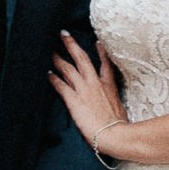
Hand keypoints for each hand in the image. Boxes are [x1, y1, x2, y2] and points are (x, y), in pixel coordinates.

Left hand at [48, 31, 124, 152]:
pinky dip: (53, 78)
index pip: (106, 64)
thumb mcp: (121, 111)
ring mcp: (84, 90)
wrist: (116, 135)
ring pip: (68, 68)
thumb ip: (115, 104)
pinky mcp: (74, 99)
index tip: (97, 42)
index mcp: (110, 86)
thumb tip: (113, 108)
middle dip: (71, 45)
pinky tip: (47, 73)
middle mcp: (95, 84)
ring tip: (49, 51)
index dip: (101, 52)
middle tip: (63, 34)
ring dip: (58, 59)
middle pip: (82, 58)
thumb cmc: (121, 128)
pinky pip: (60, 85)